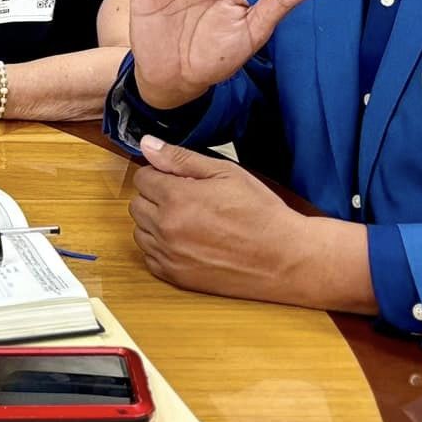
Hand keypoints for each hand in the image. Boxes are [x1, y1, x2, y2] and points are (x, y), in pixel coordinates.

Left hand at [128, 137, 315, 303]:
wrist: (284, 258)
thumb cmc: (260, 213)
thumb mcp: (225, 172)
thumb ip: (180, 158)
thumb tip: (147, 144)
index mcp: (176, 198)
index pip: (142, 177)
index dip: (161, 174)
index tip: (179, 180)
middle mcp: (166, 228)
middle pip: (137, 205)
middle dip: (156, 197)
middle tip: (187, 199)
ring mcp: (169, 255)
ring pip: (140, 232)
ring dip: (156, 223)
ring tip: (189, 221)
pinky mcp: (176, 277)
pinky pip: (150, 258)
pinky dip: (162, 249)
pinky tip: (187, 242)